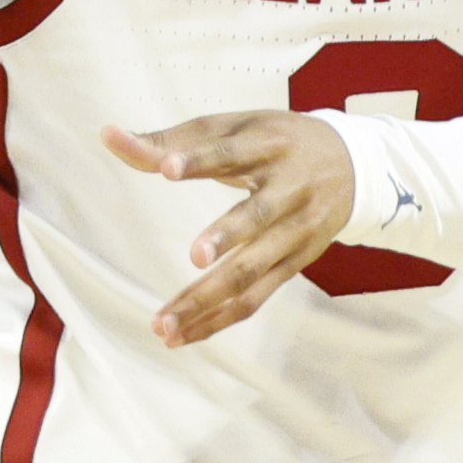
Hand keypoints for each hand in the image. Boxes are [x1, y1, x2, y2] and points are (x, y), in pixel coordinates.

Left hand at [102, 111, 357, 344]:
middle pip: (257, 216)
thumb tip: (108, 136)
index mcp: (270, 144)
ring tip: (163, 323)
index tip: (166, 167)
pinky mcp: (295, 264)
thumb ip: (172, 139)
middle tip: (195, 255)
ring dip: (208, 298)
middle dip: (226, 236)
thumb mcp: (235, 126)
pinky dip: (218, 319)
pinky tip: (181, 336)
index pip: (231, 151)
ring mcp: (296, 231)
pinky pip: (255, 298)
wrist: (355, 165)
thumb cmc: (279, 141)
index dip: (200, 159)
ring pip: (253, 270)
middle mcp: (290, 189)